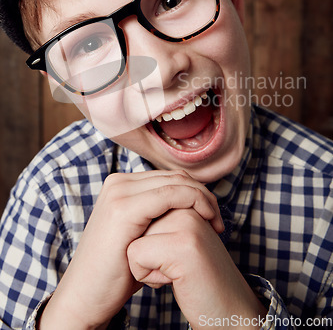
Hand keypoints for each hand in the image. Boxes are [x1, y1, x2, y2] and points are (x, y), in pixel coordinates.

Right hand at [38, 170, 222, 329]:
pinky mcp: (124, 209)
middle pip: (176, 176)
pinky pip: (172, 195)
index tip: (213, 216)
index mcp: (121, 184)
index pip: (171, 176)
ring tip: (216, 224)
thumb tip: (189, 207)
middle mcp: (118, 182)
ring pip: (177, 182)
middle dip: (204, 194)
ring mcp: (118, 192)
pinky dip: (195, 203)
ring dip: (203, 199)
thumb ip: (157, 215)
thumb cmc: (117, 272)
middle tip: (218, 220)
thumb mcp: (140, 236)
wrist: (85, 297)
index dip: (197, 191)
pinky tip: (206, 222)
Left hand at [127, 208, 266, 329]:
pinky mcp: (182, 244)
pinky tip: (173, 280)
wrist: (227, 310)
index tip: (173, 253)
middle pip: (134, 225)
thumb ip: (156, 218)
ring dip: (145, 263)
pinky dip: (147, 275)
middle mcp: (186, 206)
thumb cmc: (194, 278)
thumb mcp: (173, 239)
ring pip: (133, 239)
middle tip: (175, 264)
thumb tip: (123, 209)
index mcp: (184, 200)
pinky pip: (136, 256)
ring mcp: (186, 222)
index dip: (145, 241)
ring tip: (174, 271)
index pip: (140, 212)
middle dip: (144, 250)